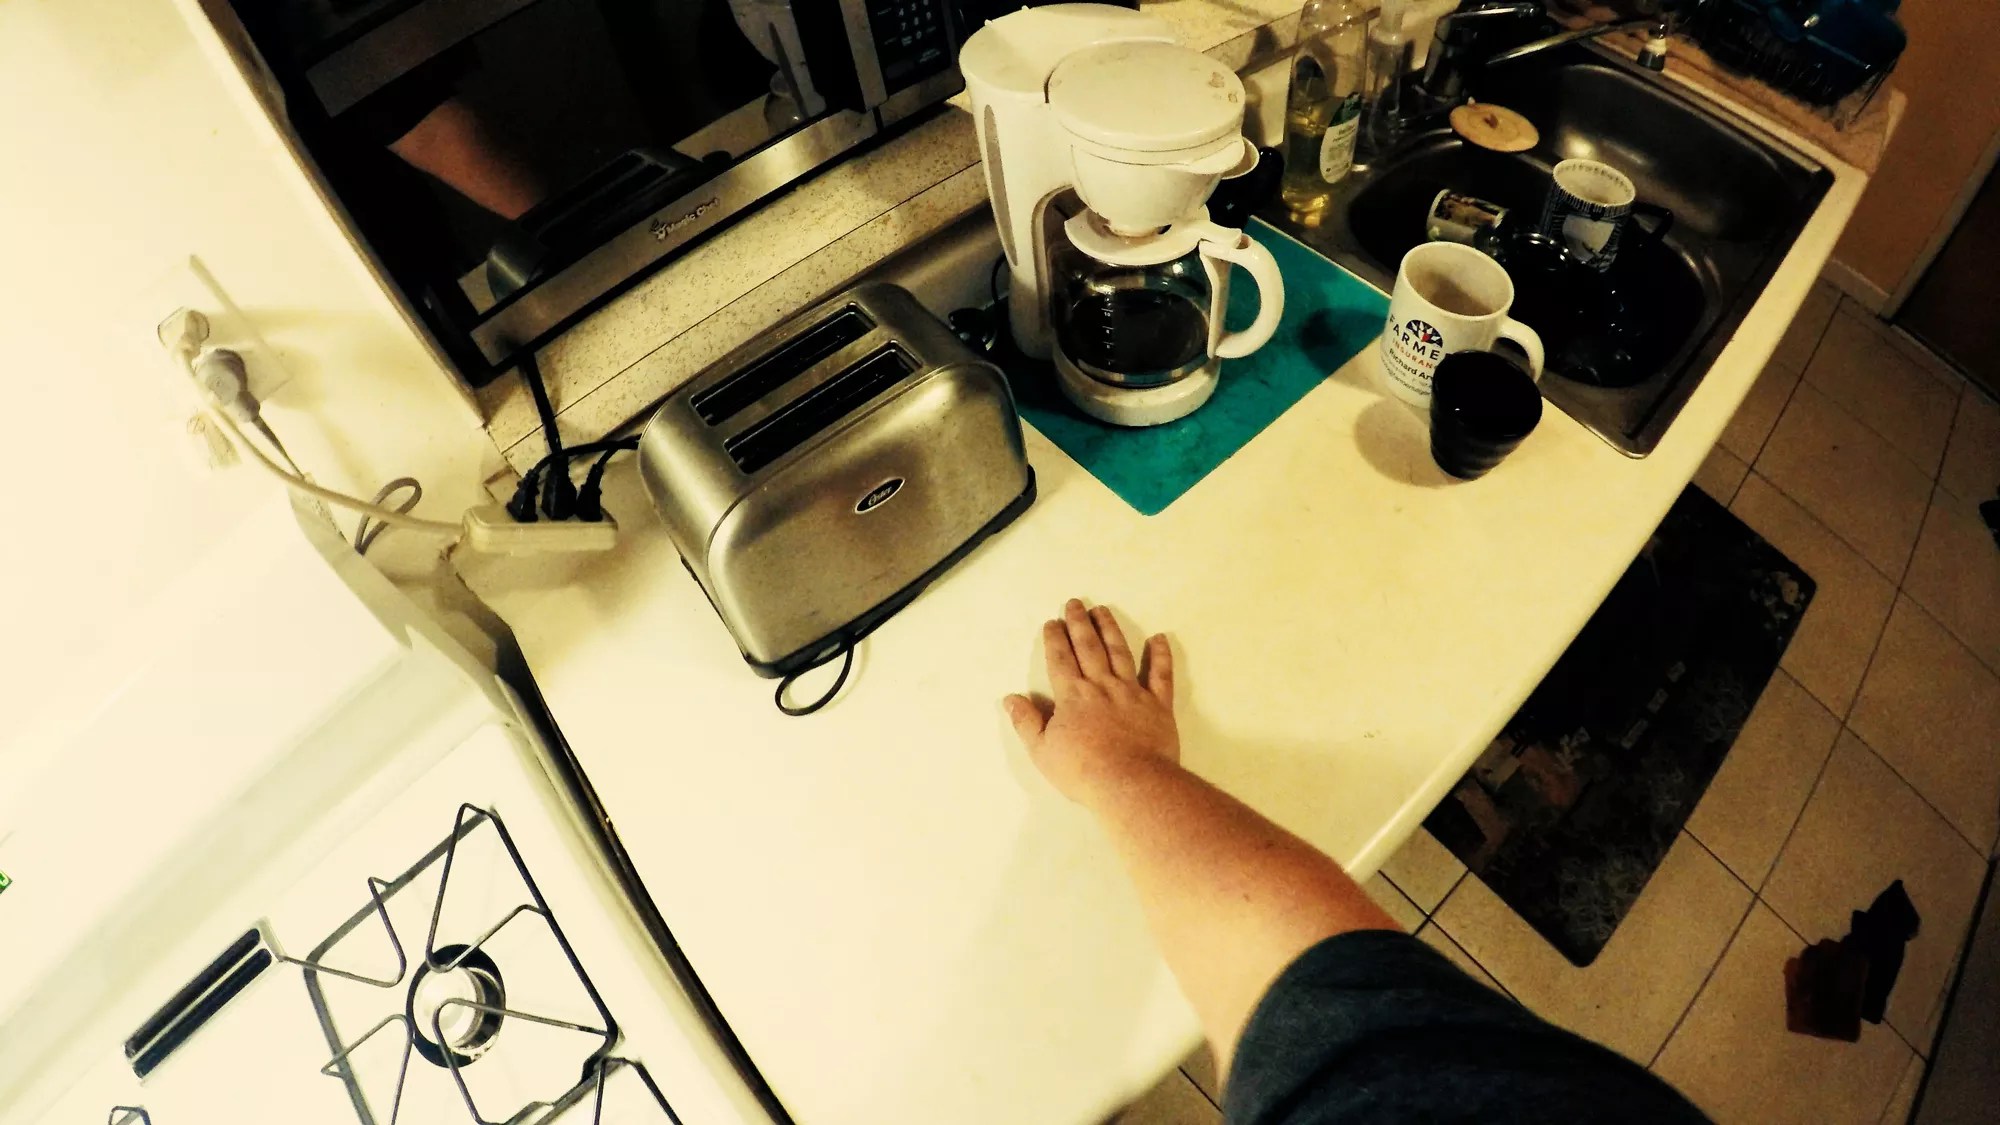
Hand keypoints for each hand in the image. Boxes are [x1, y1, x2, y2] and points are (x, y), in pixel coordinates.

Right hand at [1003, 599, 1177, 803]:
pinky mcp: (1158, 705)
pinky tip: (1159, 638)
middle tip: (1075, 603)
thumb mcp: (1043, 752)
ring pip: (1120, 653)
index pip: (1061, 660)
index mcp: (1073, 696)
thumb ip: (1027, 722)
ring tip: (1102, 611)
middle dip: (1080, 624)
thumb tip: (1011, 698)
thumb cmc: (1083, 771)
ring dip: (1110, 630)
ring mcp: (1132, 692)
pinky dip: (1161, 655)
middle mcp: (1102, 686)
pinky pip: (1161, 675)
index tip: (1053, 622)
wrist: (1131, 783)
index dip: (1055, 639)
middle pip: (1089, 648)